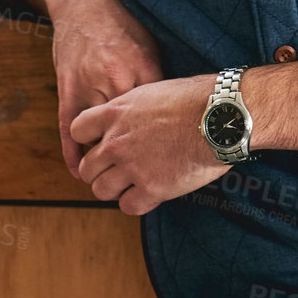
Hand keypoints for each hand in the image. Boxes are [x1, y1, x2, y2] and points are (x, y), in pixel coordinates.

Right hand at [41, 0, 165, 178]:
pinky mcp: (67, 87)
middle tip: (150, 173)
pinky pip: (69, 127)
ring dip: (106, 158)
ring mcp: (88, 84)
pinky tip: (79, 171)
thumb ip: (161, 77)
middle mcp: (115, 77)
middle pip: (130, 130)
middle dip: (140, 153)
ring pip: (99, 134)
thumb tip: (184, 107)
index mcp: (142, 66)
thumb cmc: (124, 20)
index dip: (169, 137)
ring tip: (115, 177)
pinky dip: (73, 152)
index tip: (179, 155)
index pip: (159, 114)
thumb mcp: (150, 43)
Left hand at [71, 75, 227, 215]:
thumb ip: (132, 108)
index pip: (77, 130)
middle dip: (99, 171)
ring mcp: (132, 166)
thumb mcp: (153, 90)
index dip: (88, 139)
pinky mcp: (151, 188)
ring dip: (115, 189)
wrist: (220, 116)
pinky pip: (128, 206)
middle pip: (86, 167)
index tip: (101, 143)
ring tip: (132, 183)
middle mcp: (116, 141)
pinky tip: (150, 192)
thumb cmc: (195, 98)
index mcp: (115, 112)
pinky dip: (137, 202)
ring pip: (101, 191)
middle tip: (117, 170)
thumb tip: (129, 119)